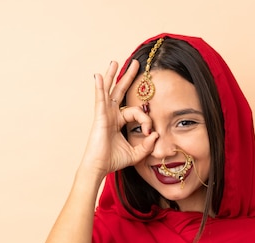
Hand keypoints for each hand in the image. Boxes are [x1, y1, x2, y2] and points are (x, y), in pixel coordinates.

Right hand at [81, 60, 158, 176]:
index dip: (146, 120)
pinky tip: (98, 76)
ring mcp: (104, 114)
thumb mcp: (136, 153)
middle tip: (135, 64)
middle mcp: (111, 115)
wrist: (99, 167)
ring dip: (112, 76)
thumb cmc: (113, 161)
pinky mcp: (99, 117)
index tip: (149, 133)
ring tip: (115, 62)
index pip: (137, 112)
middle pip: (120, 92)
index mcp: (119, 121)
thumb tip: (156, 134)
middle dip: (127, 78)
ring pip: (109, 91)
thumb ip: (147, 145)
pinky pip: (100, 99)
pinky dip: (99, 87)